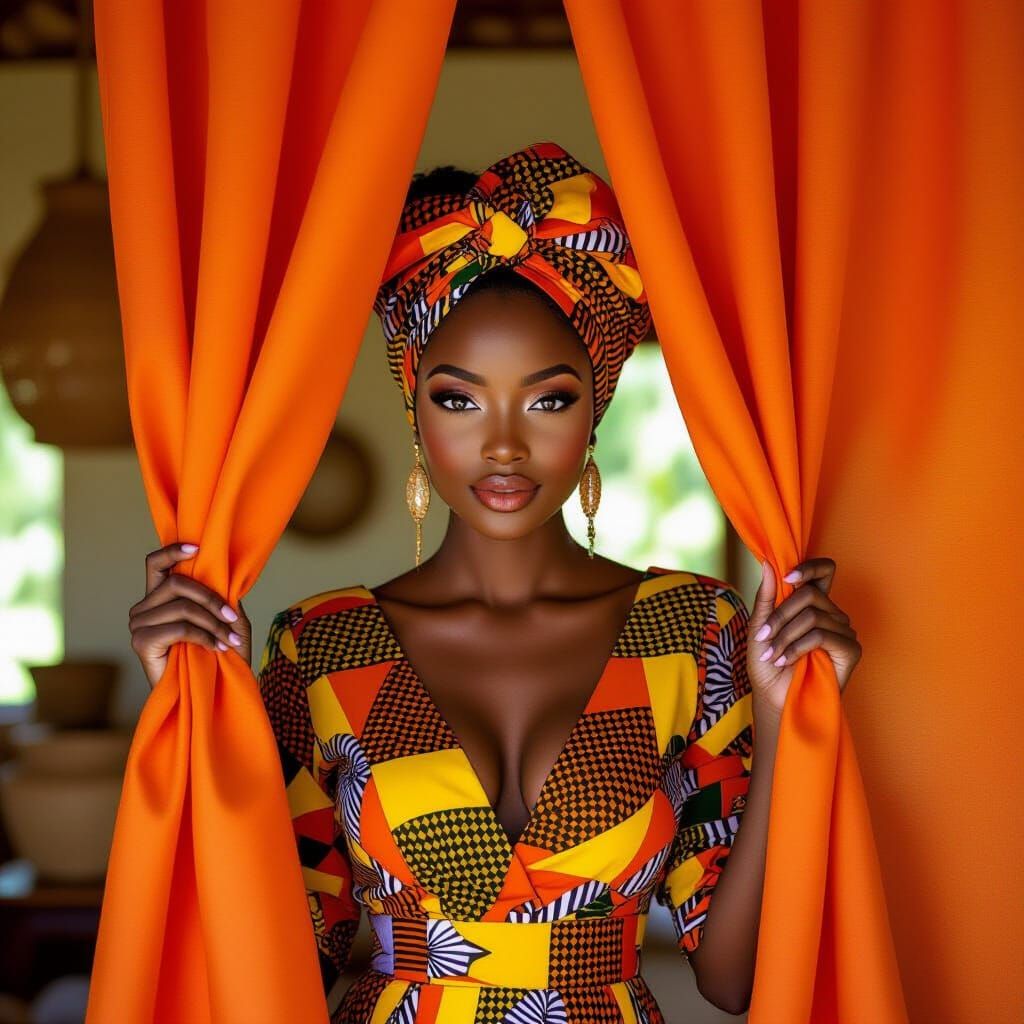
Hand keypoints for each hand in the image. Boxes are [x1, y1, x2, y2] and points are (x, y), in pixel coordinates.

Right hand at [128, 543, 251, 689]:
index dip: (173, 551)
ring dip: (213, 623)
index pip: (156, 564)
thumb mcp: (227, 619)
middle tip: (232, 617)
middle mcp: (144, 608)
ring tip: (230, 639)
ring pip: (182, 607)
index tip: (198, 547)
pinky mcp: (141, 642)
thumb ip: (221, 594)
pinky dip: (204, 636)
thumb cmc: (220, 655)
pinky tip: (217, 648)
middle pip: (177, 584)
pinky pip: (179, 627)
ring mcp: (139, 625)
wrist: (213, 693)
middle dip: (211, 599)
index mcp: (160, 597)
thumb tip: (220, 571)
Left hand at [746, 557, 860, 716]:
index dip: (809, 567)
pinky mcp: (850, 649)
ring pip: (812, 615)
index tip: (787, 577)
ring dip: (784, 636)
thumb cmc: (768, 665)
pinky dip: (797, 646)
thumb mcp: (760, 626)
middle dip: (780, 615)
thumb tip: (767, 563)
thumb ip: (766, 596)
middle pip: (809, 594)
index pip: (824, 571)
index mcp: (813, 604)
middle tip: (763, 637)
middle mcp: (832, 614)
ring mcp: (843, 631)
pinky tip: (786, 660)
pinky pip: (821, 635)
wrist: (774, 699)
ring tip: (772, 655)